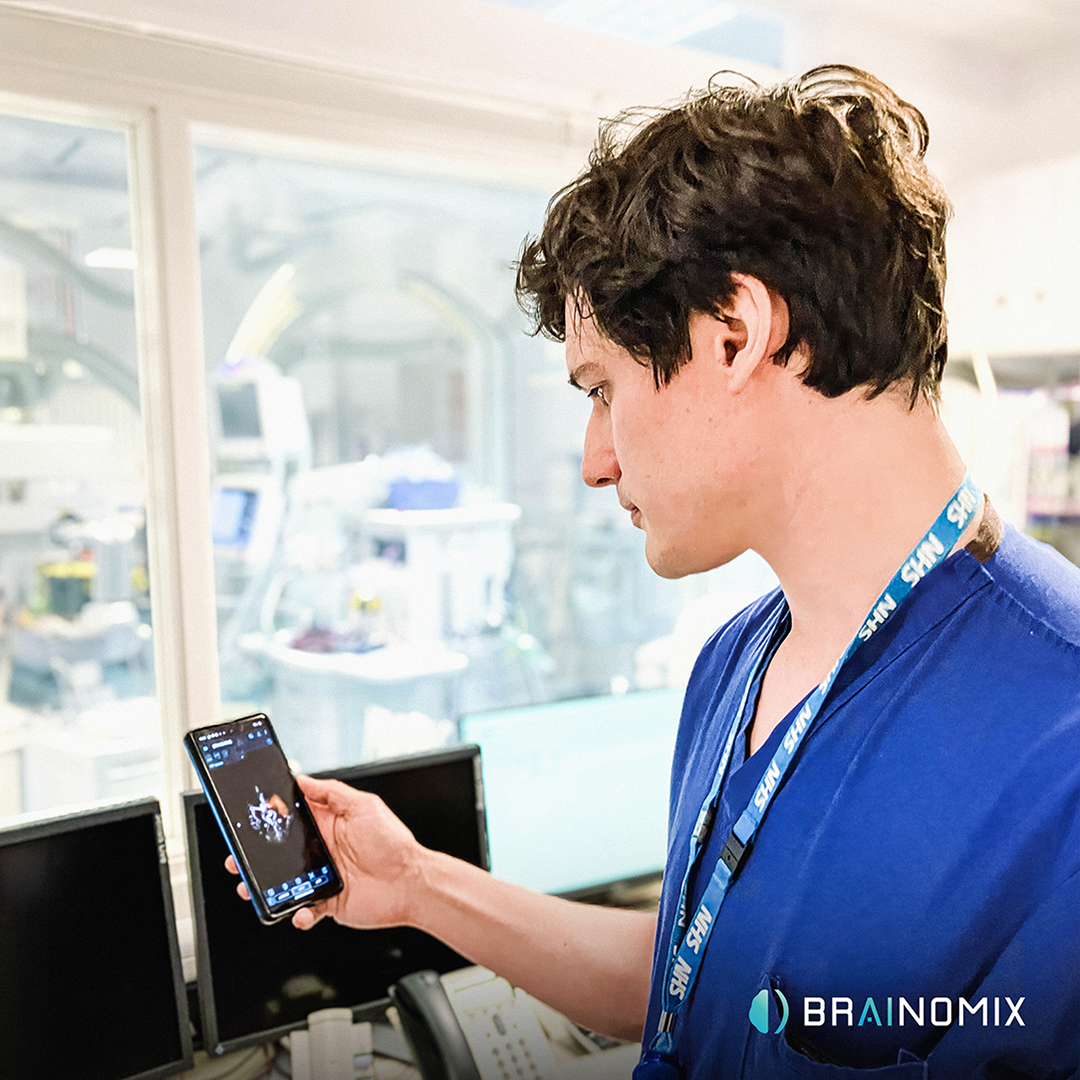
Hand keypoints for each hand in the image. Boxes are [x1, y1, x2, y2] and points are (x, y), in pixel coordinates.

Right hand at [225, 774, 426, 931]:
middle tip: (236, 859)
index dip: (269, 819)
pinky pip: (304, 910)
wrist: (412, 882)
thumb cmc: (393, 842)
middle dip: (254, 857)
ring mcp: (323, 877)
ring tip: (251, 889)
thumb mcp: (364, 806)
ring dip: (264, 888)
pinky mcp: (328, 903)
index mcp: (328, 824)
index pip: (291, 819)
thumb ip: (332, 792)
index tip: (249, 818)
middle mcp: (322, 850)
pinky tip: (299, 911)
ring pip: (284, 883)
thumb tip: (303, 778)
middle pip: (279, 853)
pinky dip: (297, 913)